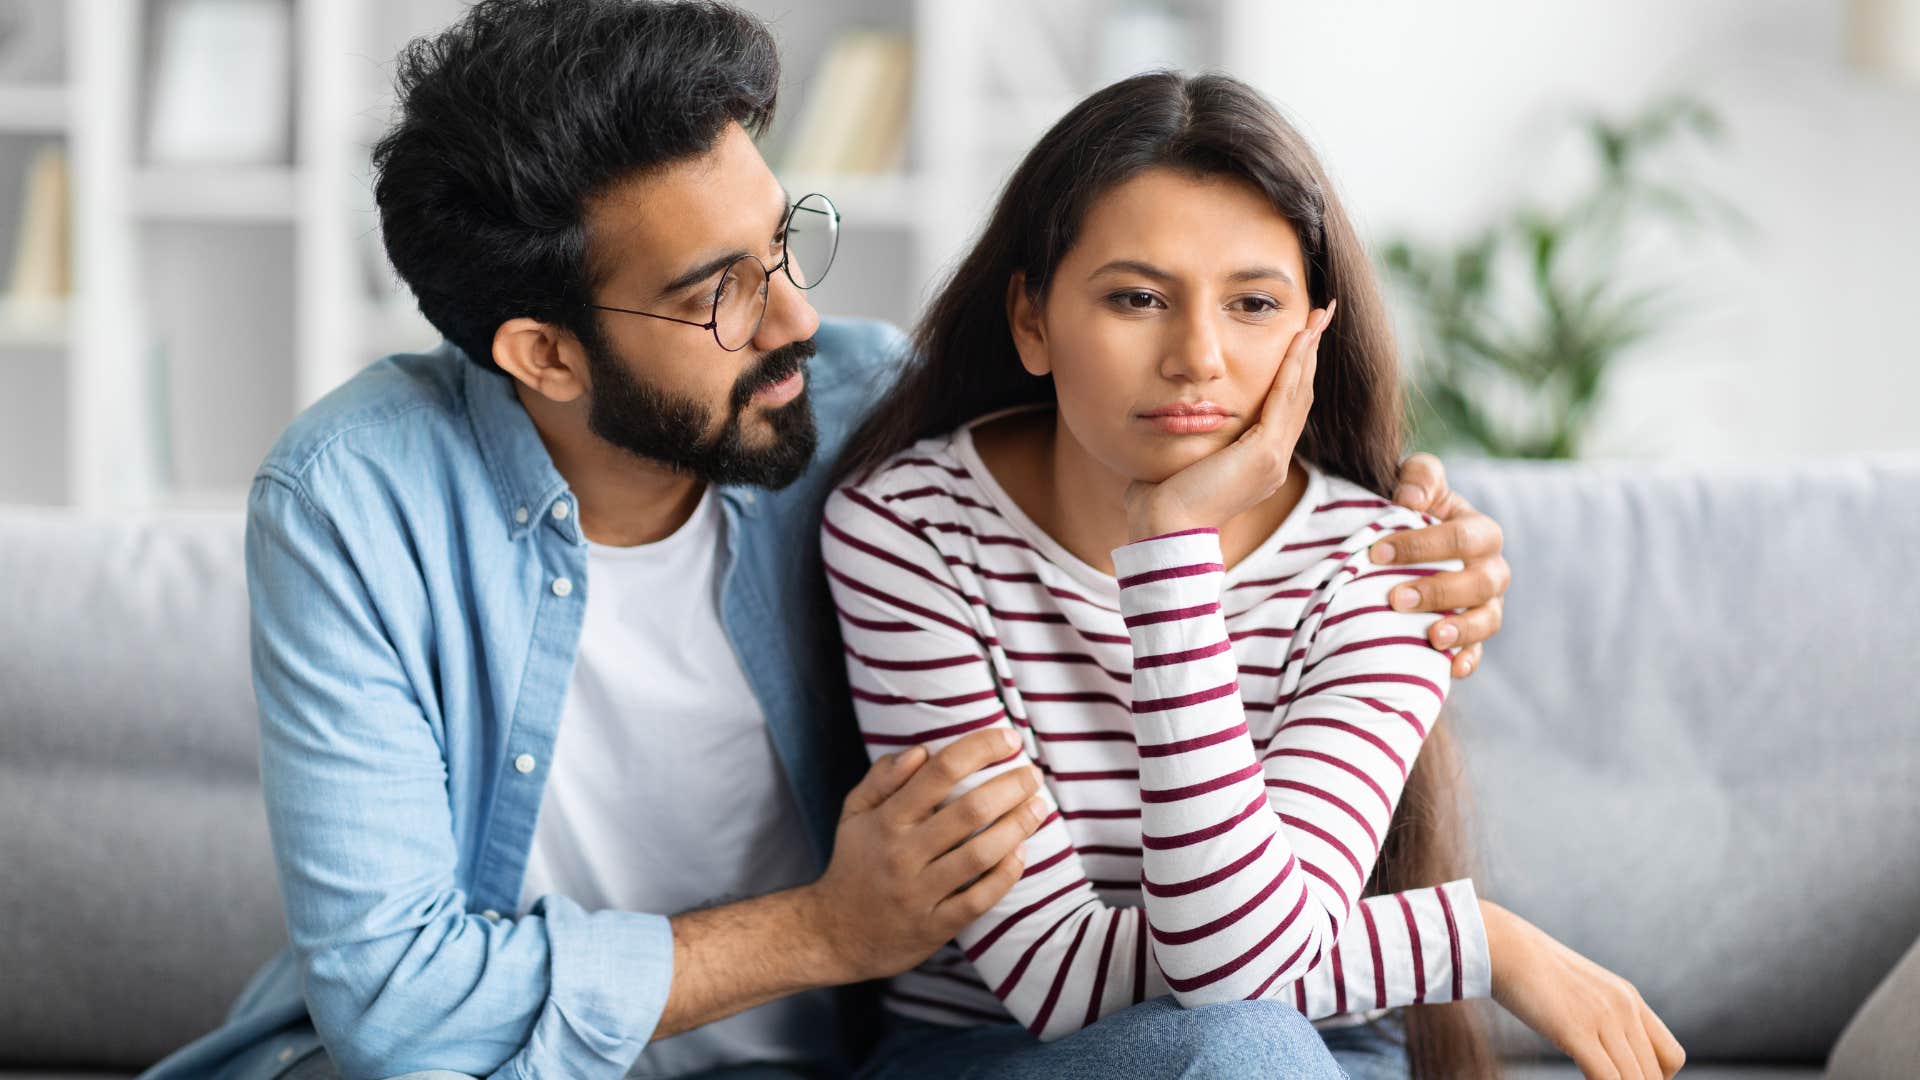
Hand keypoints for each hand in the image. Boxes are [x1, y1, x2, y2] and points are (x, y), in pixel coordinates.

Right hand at [803, 727, 1046, 983]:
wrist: (835, 934)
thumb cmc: (854, 862)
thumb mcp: (854, 813)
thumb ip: (883, 777)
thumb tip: (921, 750)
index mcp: (886, 820)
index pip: (939, 771)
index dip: (980, 748)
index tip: (1008, 738)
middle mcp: (902, 853)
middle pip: (968, 811)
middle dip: (1010, 786)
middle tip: (1033, 774)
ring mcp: (919, 892)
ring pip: (979, 854)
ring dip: (1017, 826)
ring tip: (1039, 807)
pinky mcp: (934, 926)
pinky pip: (978, 899)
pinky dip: (1005, 875)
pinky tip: (1021, 853)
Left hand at [1123, 300, 1335, 540]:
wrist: (1163, 529)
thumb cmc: (1159, 500)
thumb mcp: (1182, 458)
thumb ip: (1189, 437)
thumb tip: (1173, 416)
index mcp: (1258, 464)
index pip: (1282, 408)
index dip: (1294, 371)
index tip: (1299, 338)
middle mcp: (1273, 461)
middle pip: (1299, 395)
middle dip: (1310, 353)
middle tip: (1320, 316)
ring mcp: (1273, 459)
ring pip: (1298, 393)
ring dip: (1308, 351)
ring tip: (1318, 316)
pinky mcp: (1264, 455)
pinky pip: (1284, 399)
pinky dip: (1293, 366)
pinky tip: (1299, 338)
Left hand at [1368, 452, 1509, 677]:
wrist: (1408, 546)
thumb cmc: (1413, 507)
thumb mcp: (1417, 482)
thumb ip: (1419, 478)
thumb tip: (1408, 499)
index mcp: (1481, 532)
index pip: (1462, 538)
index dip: (1422, 545)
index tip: (1377, 552)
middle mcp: (1491, 570)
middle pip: (1480, 582)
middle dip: (1439, 591)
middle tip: (1395, 598)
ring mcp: (1486, 605)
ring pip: (1487, 620)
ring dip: (1460, 630)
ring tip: (1430, 637)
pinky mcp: (1473, 635)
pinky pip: (1478, 652)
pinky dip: (1466, 661)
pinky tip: (1448, 668)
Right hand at [1482, 899, 1684, 1078]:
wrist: (1503, 946)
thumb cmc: (1531, 972)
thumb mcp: (1579, 991)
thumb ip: (1598, 1014)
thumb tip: (1598, 1043)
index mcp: (1629, 998)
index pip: (1671, 1057)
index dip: (1656, 1078)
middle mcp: (1624, 1008)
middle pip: (1654, 1075)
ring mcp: (1602, 1018)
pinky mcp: (1576, 1029)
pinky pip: (1607, 1078)